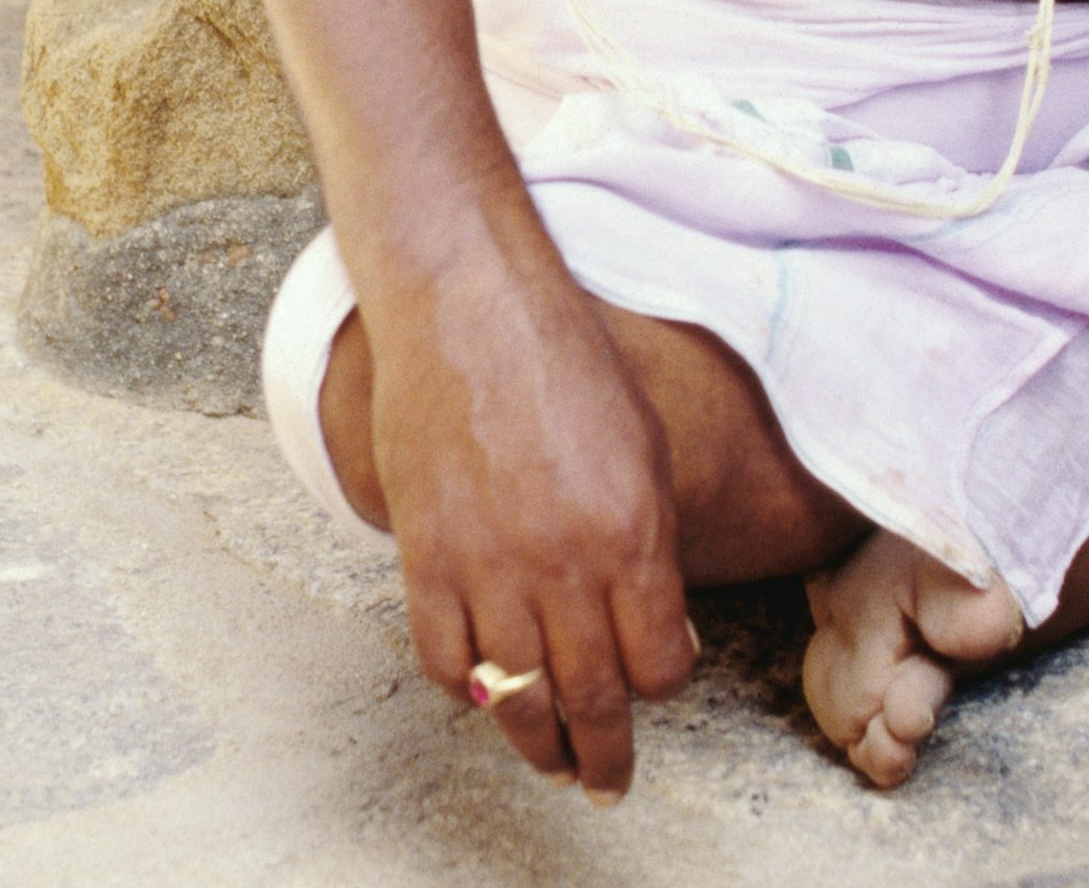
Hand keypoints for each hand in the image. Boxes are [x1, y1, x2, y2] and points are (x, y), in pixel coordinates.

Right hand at [366, 234, 701, 797]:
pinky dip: (465, 690)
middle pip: (590, 700)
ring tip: (550, 765)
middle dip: (603, 755)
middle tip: (605, 783)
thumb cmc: (566, 360)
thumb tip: (664, 631)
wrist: (466, 305)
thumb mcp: (646, 445)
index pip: (659, 665)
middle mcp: (562, 563)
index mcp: (632, 534)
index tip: (652, 685)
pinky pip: (444, 661)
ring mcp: (487, 565)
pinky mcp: (424, 555)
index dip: (661, 685)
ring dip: (536, 745)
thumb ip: (656, 543)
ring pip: (516, 698)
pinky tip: (482, 693)